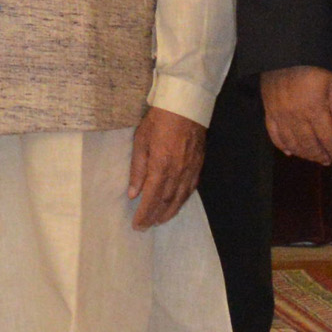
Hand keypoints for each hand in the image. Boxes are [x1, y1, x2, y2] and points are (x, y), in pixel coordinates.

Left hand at [123, 106, 205, 230]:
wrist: (186, 105)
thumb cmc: (159, 120)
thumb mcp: (141, 140)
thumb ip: (137, 169)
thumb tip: (133, 193)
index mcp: (161, 166)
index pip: (151, 197)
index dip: (144, 213)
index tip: (137, 225)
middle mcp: (177, 172)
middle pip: (166, 201)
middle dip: (155, 216)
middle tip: (146, 227)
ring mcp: (190, 169)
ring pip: (180, 198)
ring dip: (169, 212)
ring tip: (160, 220)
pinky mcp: (198, 165)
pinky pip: (191, 188)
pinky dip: (183, 200)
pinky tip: (177, 204)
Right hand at [260, 64, 331, 163]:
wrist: (284, 54)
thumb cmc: (312, 66)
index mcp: (315, 109)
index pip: (327, 137)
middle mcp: (297, 116)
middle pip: (309, 144)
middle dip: (320, 155)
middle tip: (327, 161)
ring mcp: (281, 116)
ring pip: (292, 143)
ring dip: (304, 153)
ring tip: (312, 157)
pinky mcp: (269, 112)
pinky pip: (274, 135)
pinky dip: (282, 146)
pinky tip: (290, 152)